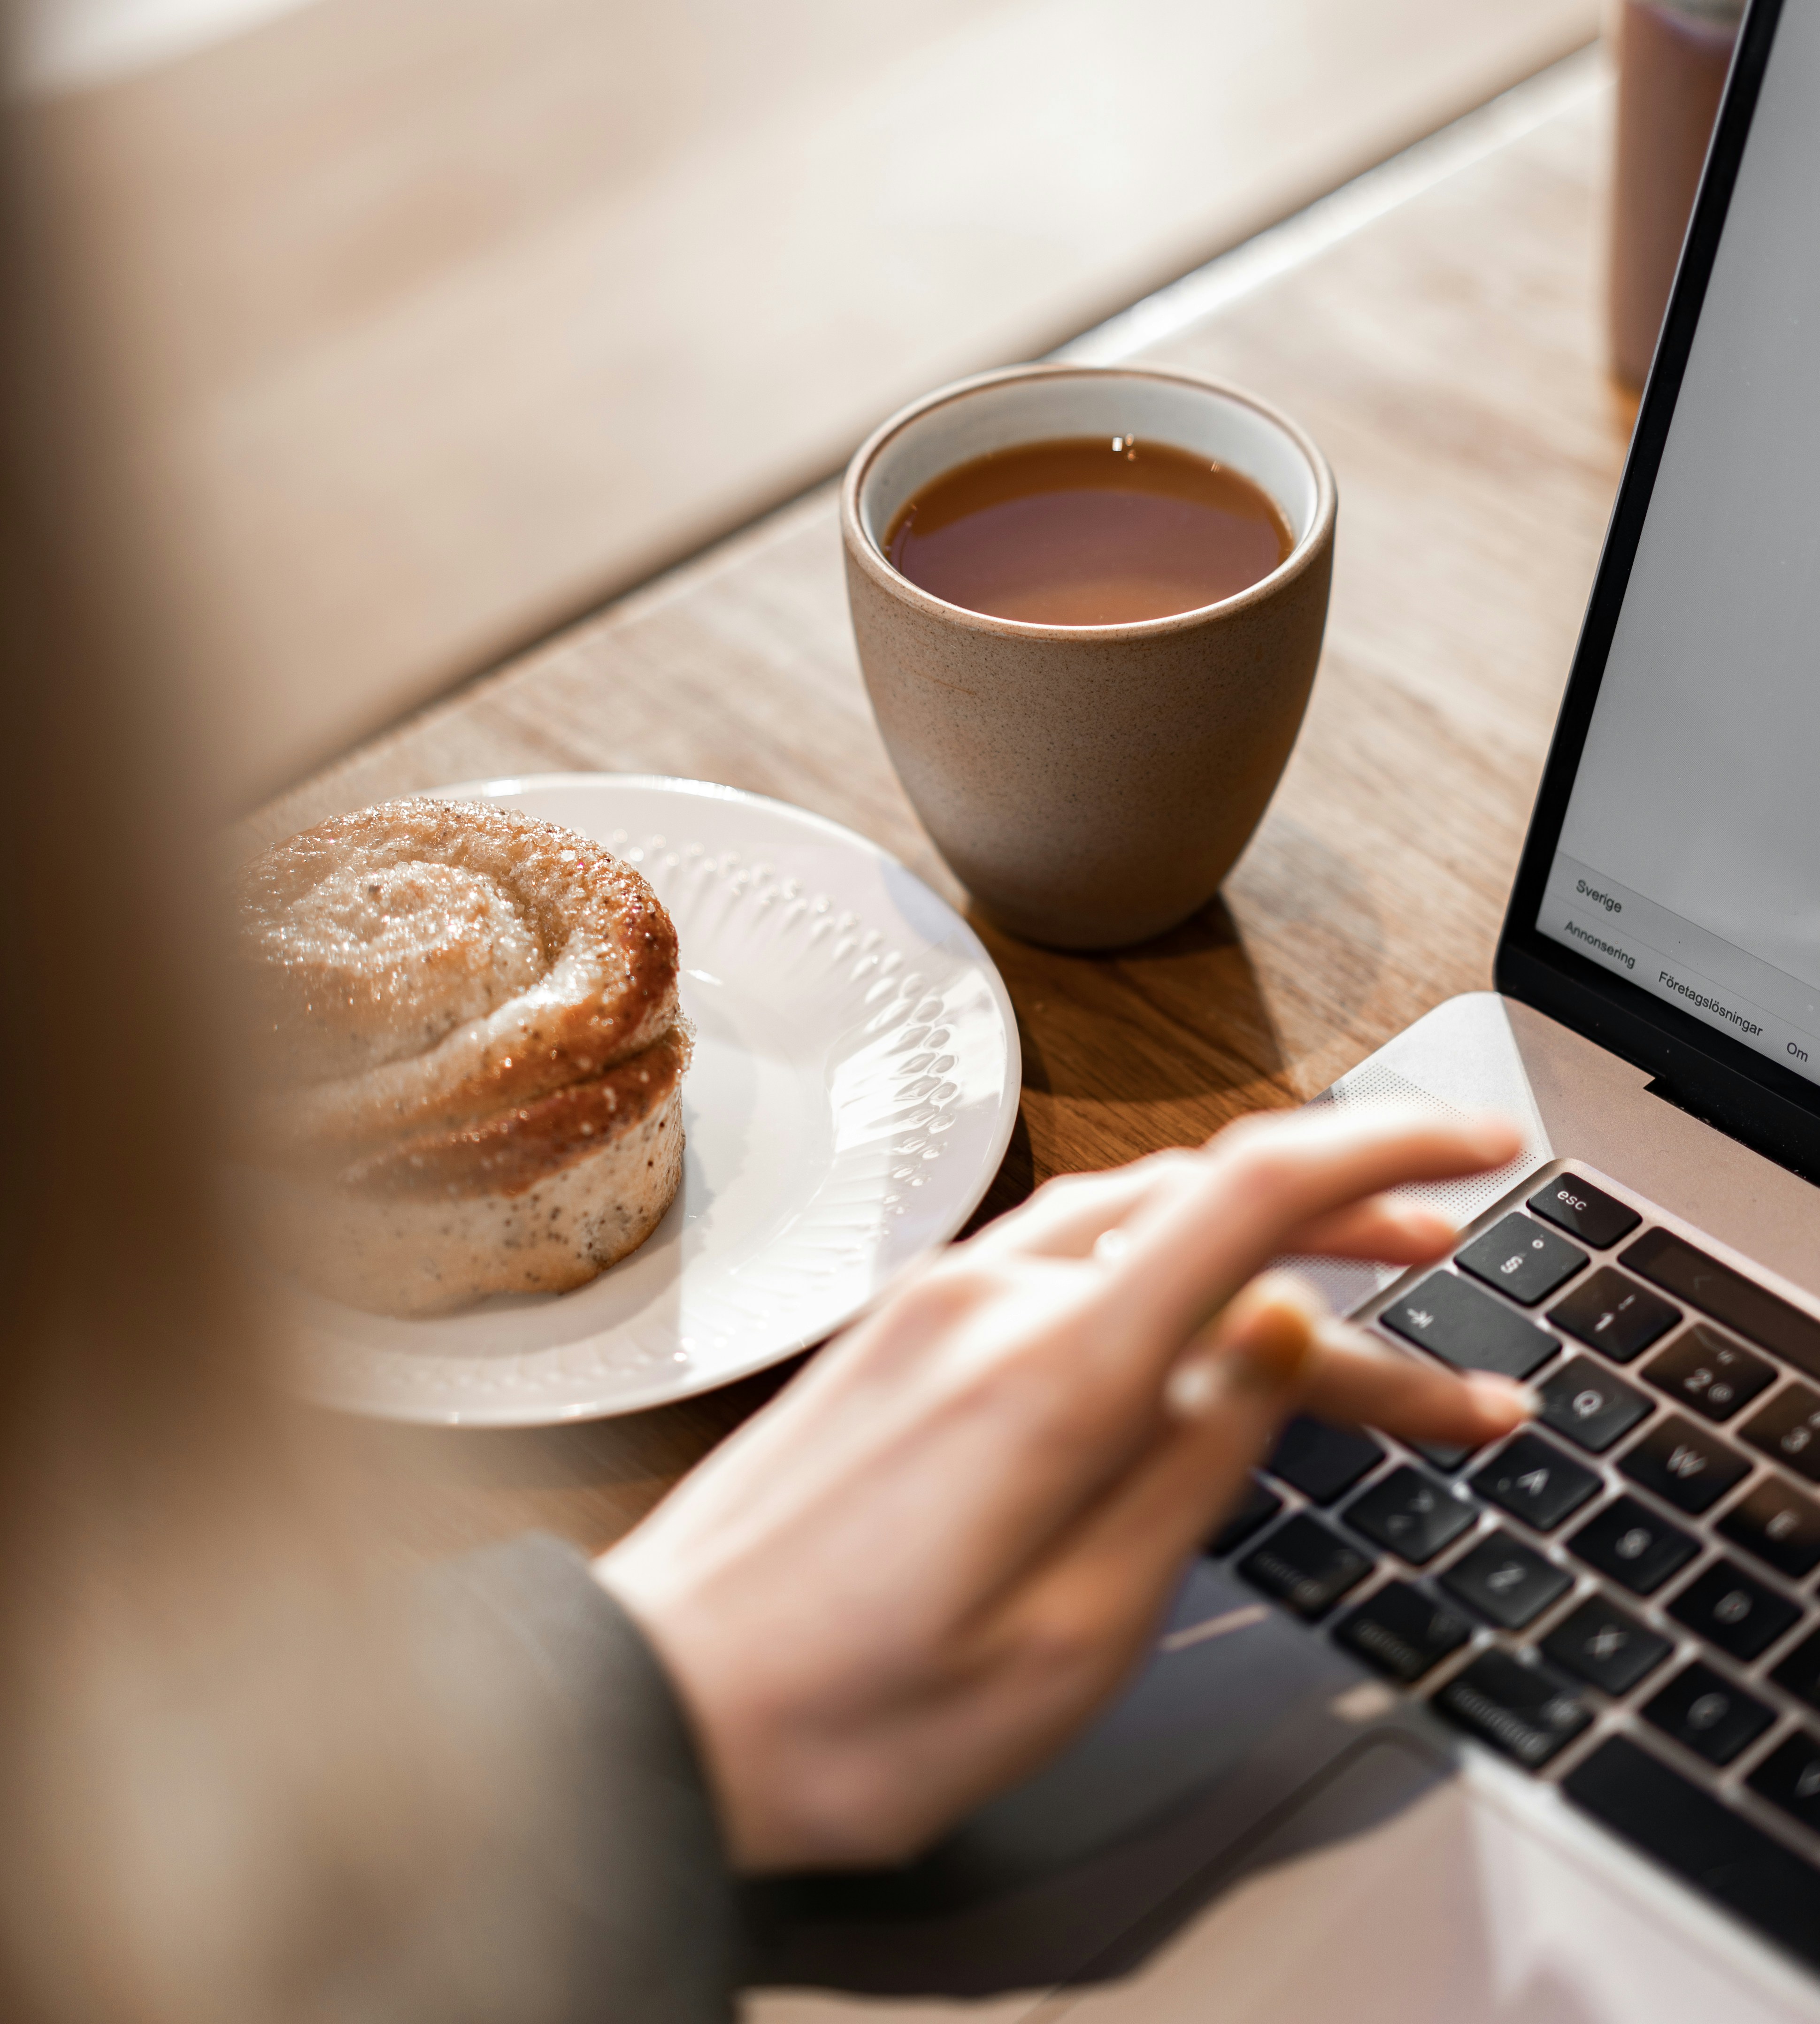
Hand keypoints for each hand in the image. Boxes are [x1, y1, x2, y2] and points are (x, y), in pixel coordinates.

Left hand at [596, 1102, 1528, 1873]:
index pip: (1253, 1196)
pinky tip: (1207, 1305)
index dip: (1387, 1150)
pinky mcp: (908, 1328)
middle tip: (1464, 1280)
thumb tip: (1285, 1325)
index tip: (1483, 1150)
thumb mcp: (1072, 1637)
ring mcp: (940, 1302)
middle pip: (1213, 1215)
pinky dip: (1170, 1264)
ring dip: (1266, 1241)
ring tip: (1365, 1275)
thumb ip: (1191, 1466)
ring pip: (1144, 1224)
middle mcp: (992, 1298)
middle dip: (1358, 1235)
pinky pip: (1071, 1255)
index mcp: (1052, 1370)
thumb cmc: (858, 1711)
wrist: (659, 1710)